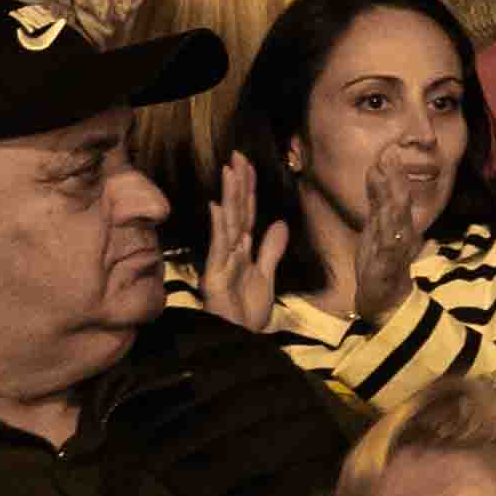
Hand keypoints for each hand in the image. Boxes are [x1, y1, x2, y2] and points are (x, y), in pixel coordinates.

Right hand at [201, 150, 289, 328]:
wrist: (237, 341)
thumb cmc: (245, 313)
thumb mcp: (266, 277)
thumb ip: (271, 251)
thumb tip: (279, 223)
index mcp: (242, 250)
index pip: (247, 213)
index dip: (249, 189)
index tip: (248, 164)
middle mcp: (229, 251)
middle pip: (237, 211)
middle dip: (238, 183)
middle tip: (239, 155)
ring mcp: (221, 261)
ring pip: (228, 222)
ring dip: (230, 195)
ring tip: (230, 170)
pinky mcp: (215, 275)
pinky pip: (219, 246)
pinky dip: (220, 226)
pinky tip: (220, 207)